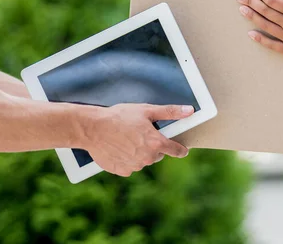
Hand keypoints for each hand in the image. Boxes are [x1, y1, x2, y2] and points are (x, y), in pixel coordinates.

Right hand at [76, 103, 192, 176]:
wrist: (93, 128)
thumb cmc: (119, 117)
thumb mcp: (146, 110)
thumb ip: (170, 112)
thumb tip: (190, 111)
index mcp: (156, 143)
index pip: (177, 151)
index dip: (180, 149)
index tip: (182, 148)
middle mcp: (147, 158)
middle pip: (158, 154)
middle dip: (153, 146)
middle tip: (141, 134)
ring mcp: (134, 166)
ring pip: (144, 161)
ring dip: (140, 153)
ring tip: (127, 139)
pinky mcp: (122, 171)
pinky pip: (130, 166)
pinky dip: (127, 159)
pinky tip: (119, 148)